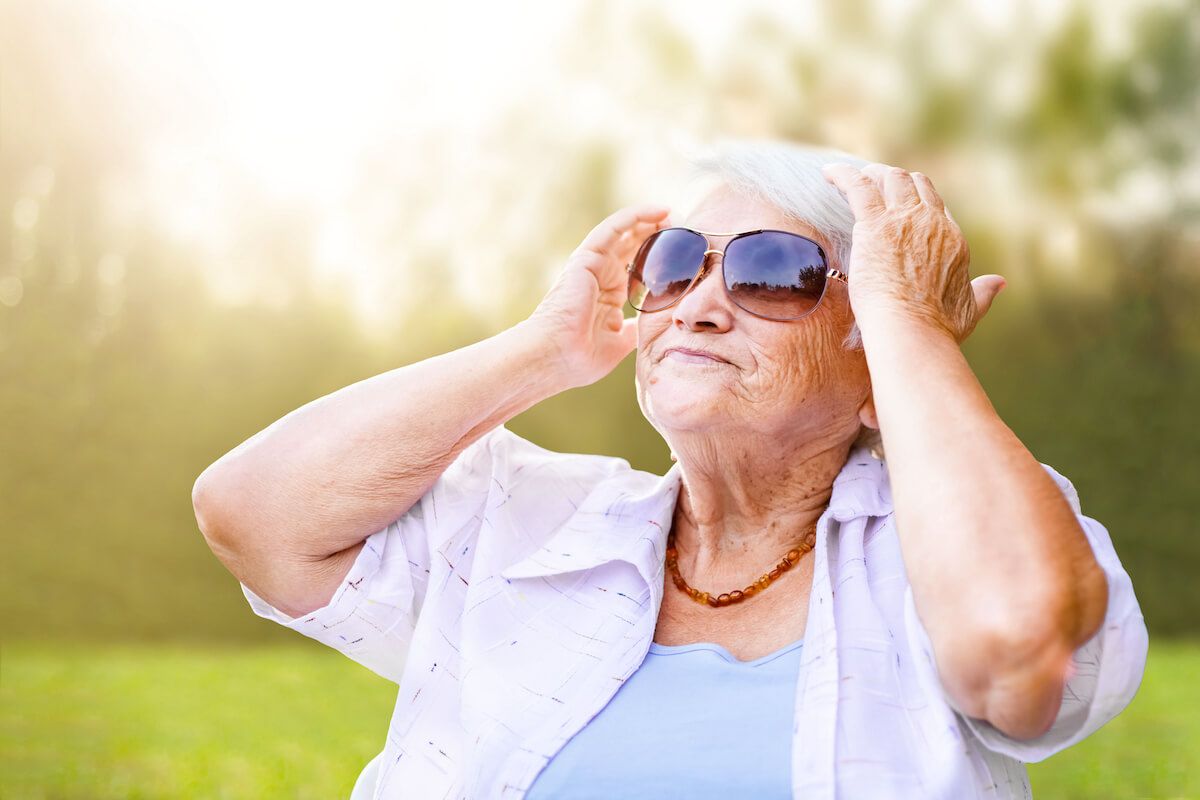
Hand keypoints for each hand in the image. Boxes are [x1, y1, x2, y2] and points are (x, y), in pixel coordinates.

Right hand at [528, 204, 669, 387]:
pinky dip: (636, 216)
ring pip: (626, 233)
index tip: (687, 254)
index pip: (639, 268)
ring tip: (675, 214)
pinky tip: (659, 210)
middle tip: (686, 230)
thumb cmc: (580, 358)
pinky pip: (614, 227)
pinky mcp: (587, 256)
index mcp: (609, 295)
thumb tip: (654, 326)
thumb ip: (635, 330)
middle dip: (660, 236)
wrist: (555, 357)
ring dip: (652, 221)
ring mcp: (594, 264)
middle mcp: (602, 276)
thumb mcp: (620, 343)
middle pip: (634, 247)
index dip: (661, 258)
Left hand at [822, 163, 1003, 341]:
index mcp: (953, 240)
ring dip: (872, 175)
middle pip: (915, 185)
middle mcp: (931, 222)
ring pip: (890, 179)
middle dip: (896, 181)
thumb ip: (984, 293)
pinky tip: (826, 173)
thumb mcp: (971, 309)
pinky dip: (841, 175)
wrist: (913, 331)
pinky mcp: (874, 224)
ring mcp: (904, 219)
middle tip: (875, 185)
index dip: (918, 204)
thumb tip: (999, 282)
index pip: (936, 208)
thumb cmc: (938, 329)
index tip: (902, 210)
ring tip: (854, 178)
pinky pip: (857, 186)